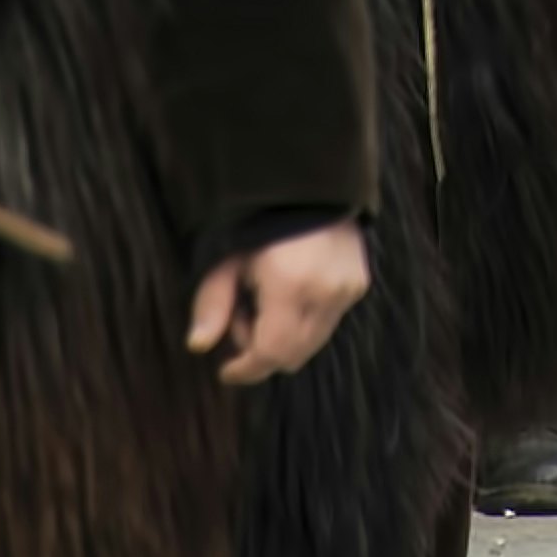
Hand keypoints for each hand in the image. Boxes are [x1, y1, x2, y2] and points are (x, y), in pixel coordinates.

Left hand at [187, 219, 371, 383]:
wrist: (306, 184)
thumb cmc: (258, 220)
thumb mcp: (227, 257)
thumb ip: (212, 302)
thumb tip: (197, 345)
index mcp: (290, 286)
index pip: (272, 353)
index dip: (246, 369)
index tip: (226, 372)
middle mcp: (326, 293)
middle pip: (293, 356)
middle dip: (262, 351)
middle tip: (241, 317)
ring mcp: (348, 290)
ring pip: (313, 343)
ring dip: (284, 338)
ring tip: (263, 301)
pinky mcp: (359, 284)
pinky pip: (328, 322)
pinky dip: (304, 321)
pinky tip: (288, 292)